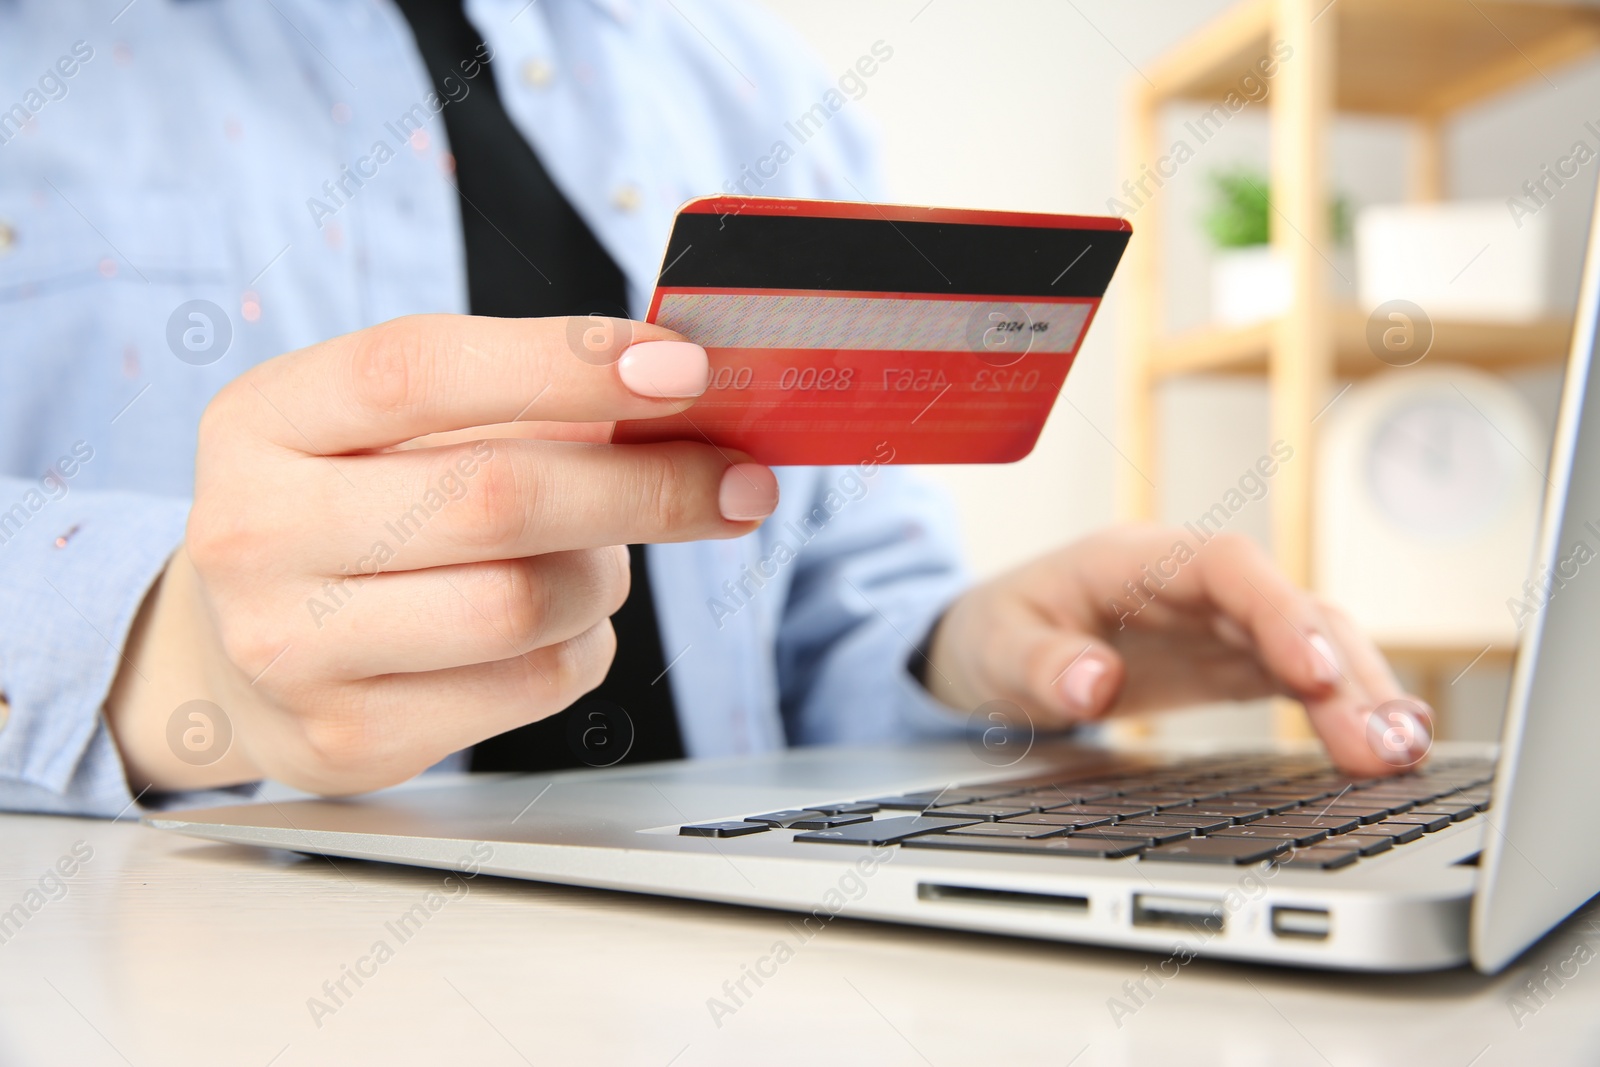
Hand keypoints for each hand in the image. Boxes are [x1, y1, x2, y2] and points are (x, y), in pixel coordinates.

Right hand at [106, 315, 778, 794]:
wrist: (244, 651)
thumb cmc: (354, 510)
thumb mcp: (395, 428)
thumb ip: (516, 400)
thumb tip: (676, 394)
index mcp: (265, 420)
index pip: (419, 371)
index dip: (567, 362)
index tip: (684, 368)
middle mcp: (257, 532)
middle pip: (495, 499)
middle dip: (645, 485)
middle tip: (734, 480)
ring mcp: (292, 648)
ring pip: (524, 604)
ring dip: (605, 574)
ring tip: (599, 554)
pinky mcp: (351, 737)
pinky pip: (531, 685)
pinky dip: (582, 644)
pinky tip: (559, 622)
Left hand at [923, 524, 1431, 775]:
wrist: (991, 642)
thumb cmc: (996, 633)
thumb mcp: (996, 650)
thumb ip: (1040, 665)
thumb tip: (1092, 684)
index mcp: (1134, 560)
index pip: (1225, 565)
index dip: (1277, 610)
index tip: (1316, 670)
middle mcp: (1191, 583)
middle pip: (1289, 606)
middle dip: (1343, 670)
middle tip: (1383, 746)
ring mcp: (1218, 621)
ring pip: (1312, 641)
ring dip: (1360, 693)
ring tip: (1402, 756)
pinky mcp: (1229, 661)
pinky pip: (1299, 677)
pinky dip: (1342, 707)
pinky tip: (1385, 746)